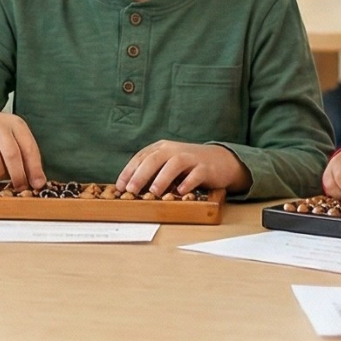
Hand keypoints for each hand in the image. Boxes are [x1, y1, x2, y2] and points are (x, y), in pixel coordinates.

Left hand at [117, 141, 247, 195]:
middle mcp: (174, 150)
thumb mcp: (167, 165)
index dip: (129, 171)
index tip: (120, 186)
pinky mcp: (205, 168)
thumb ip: (152, 173)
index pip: (141, 157)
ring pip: (174, 164)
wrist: (220, 161)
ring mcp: (191, 158)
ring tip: (154, 192)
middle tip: (131, 190)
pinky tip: (181, 191)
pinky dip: (188, 182)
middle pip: (154, 159)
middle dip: (141, 175)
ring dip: (162, 178)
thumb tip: (131, 190)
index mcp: (162, 148)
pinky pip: (196, 174)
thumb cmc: (189, 166)